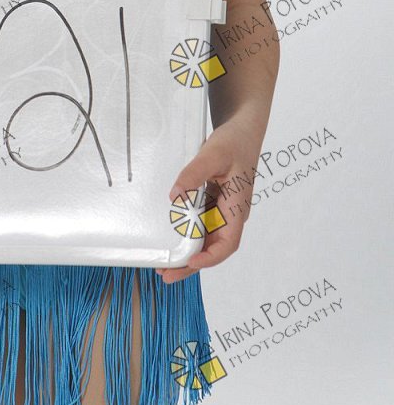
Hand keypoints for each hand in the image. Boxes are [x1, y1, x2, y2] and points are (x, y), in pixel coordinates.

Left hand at [156, 116, 256, 283]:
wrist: (242, 130)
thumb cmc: (233, 142)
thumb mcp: (213, 153)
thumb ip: (194, 173)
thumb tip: (175, 196)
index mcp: (237, 207)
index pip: (228, 242)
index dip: (210, 257)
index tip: (190, 263)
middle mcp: (231, 214)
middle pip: (214, 248)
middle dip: (192, 264)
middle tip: (166, 274)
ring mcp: (222, 210)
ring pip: (206, 239)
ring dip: (188, 253)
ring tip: (163, 264)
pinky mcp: (214, 204)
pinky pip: (200, 225)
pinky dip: (187, 236)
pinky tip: (171, 240)